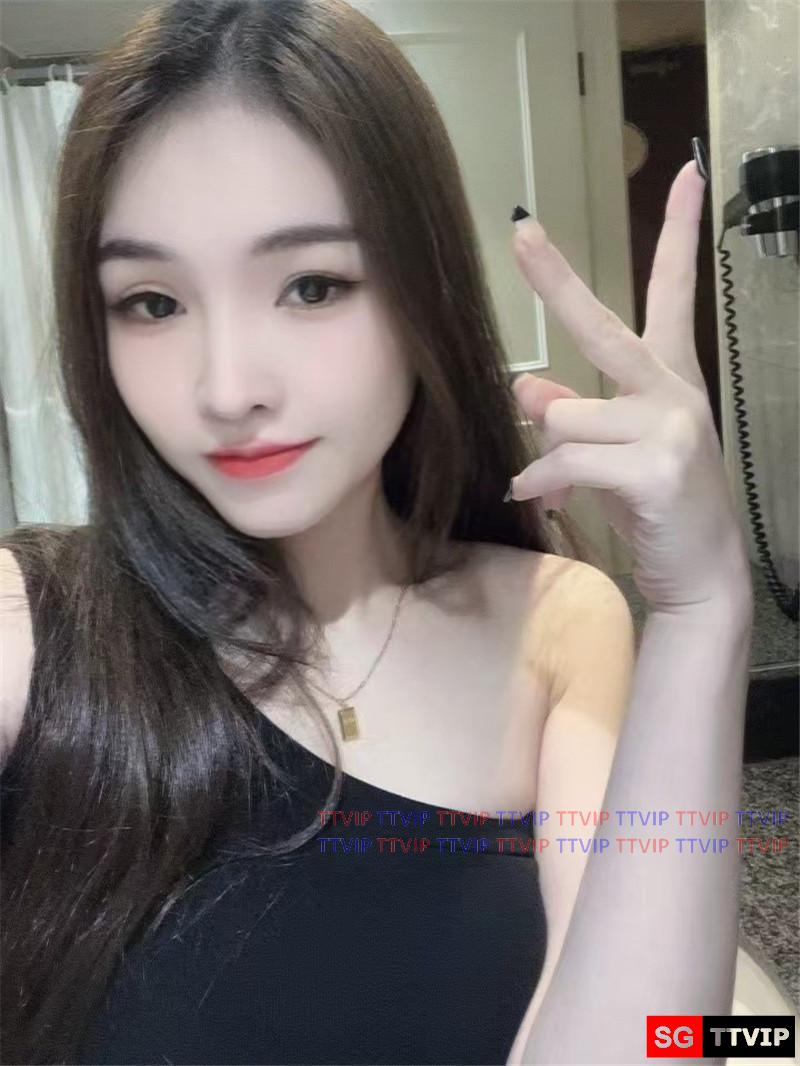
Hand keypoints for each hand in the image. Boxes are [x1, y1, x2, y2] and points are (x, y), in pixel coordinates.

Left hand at [507, 159, 751, 612]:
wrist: (699, 570)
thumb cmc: (654, 505)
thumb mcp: (610, 452)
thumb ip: (573, 413)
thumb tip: (526, 389)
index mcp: (669, 376)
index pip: (675, 292)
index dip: (681, 231)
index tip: (688, 171)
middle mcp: (673, 389)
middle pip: (603, 326)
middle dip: (555, 280)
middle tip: (522, 232)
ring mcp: (670, 424)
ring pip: (564, 417)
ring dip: (547, 457)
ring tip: (556, 485)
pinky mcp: (657, 464)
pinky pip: (566, 458)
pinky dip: (543, 481)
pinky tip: (546, 500)